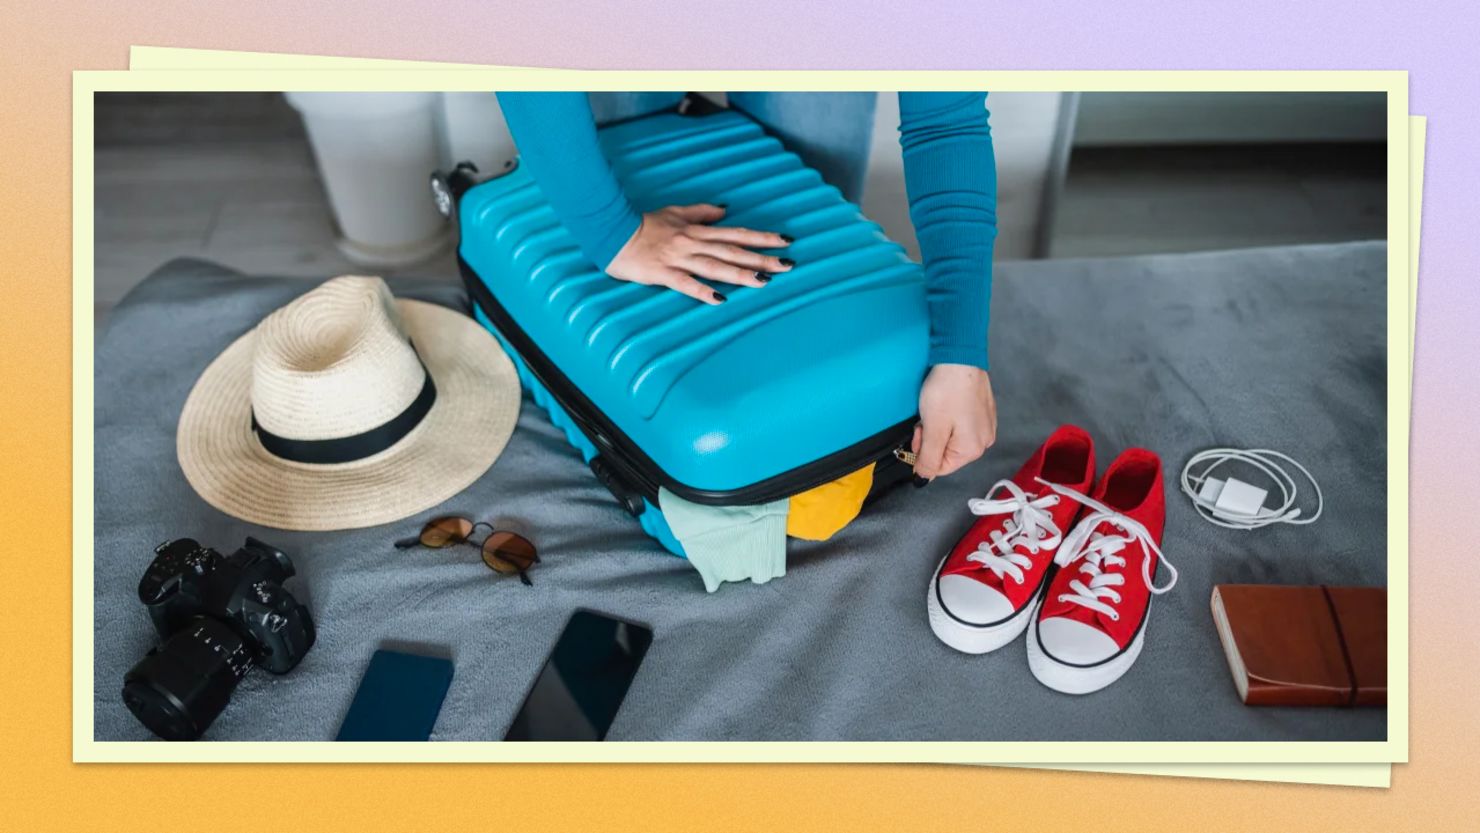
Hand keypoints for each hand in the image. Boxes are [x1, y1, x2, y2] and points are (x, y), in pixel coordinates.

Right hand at [606, 204, 793, 303]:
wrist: (612, 232)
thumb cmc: (643, 224)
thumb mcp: (675, 212)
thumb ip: (702, 212)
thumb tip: (725, 210)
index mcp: (698, 231)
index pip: (737, 233)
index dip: (762, 237)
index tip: (786, 241)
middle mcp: (693, 243)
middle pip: (733, 251)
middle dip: (762, 258)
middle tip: (788, 265)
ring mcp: (679, 258)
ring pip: (715, 266)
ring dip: (740, 274)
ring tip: (764, 281)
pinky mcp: (663, 273)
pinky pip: (685, 283)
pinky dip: (702, 291)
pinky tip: (719, 300)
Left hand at [912, 364, 996, 481]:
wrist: (960, 357)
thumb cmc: (948, 390)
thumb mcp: (932, 429)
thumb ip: (928, 458)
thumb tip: (924, 478)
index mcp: (972, 449)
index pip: (939, 467)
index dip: (922, 453)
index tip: (919, 432)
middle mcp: (984, 441)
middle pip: (946, 453)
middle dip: (930, 439)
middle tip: (926, 420)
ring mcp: (985, 426)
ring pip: (951, 439)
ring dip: (938, 428)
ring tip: (936, 409)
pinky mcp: (983, 413)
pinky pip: (960, 426)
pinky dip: (948, 419)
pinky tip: (946, 405)